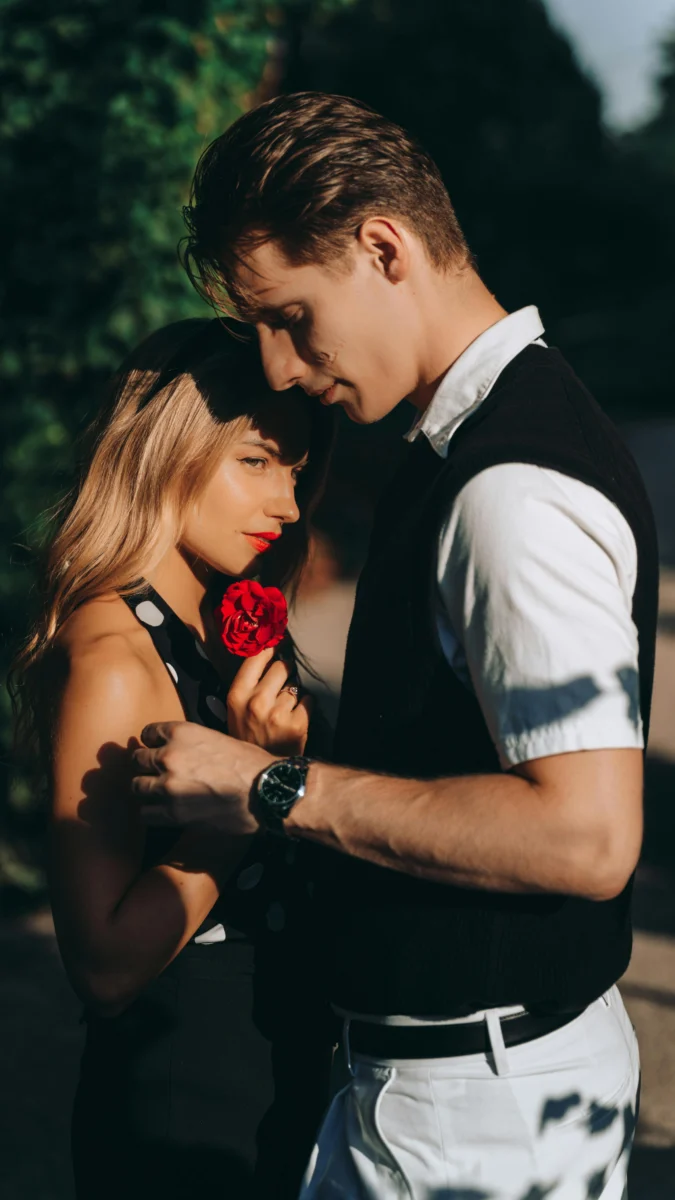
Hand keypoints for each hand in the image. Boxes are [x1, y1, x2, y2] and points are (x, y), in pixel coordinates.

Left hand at [132, 722, 273, 833]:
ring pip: (136, 786)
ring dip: (146, 790)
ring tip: (159, 794)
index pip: (147, 733)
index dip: (152, 743)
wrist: (265, 790)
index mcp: (181, 732)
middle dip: (146, 767)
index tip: (156, 750)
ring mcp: (169, 785)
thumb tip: (178, 750)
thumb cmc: (249, 763)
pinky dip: (152, 813)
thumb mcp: (217, 738)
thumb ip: (191, 742)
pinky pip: (145, 813)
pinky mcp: (173, 812)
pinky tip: (163, 811)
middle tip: (157, 774)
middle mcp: (169, 756)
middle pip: (137, 760)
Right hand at [227, 647, 311, 755]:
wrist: (262, 775)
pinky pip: (308, 700)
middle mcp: (256, 701)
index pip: (256, 657)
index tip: (277, 639)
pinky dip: (305, 708)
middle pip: (282, 667)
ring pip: (295, 686)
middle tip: (282, 685)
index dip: (269, 646)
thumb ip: (249, 685)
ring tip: (284, 711)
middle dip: (286, 672)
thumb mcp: (236, 711)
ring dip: (294, 694)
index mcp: (237, 695)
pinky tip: (295, 719)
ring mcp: (277, 712)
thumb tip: (268, 652)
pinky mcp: (297, 723)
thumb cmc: (249, 738)